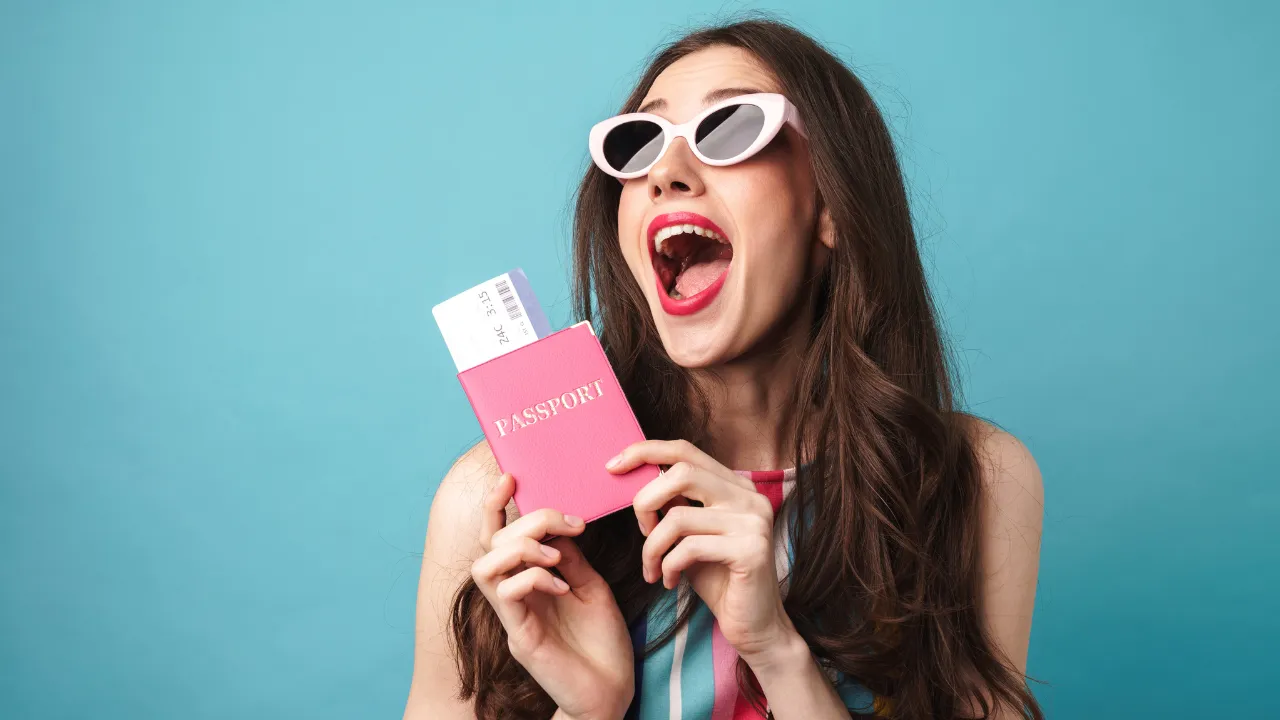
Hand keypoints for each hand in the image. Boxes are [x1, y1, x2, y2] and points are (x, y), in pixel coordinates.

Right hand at [471, 473, 633, 719]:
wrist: (613, 692)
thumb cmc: (603, 643)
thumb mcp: (591, 586)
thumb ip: (571, 557)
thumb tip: (559, 525)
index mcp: (528, 581)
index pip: (497, 536)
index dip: (496, 505)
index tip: (512, 478)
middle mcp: (513, 596)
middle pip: (492, 543)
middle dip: (527, 521)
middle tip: (568, 523)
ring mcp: (514, 618)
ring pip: (485, 567)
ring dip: (521, 549)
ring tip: (557, 555)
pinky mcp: (521, 638)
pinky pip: (508, 595)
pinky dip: (532, 578)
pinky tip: (561, 585)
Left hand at [608, 440, 798, 662]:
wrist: (755, 626)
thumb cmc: (719, 580)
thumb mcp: (691, 535)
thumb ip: (676, 505)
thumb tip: (637, 478)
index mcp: (736, 486)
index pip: (686, 450)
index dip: (645, 452)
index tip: (613, 466)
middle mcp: (749, 497)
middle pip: (681, 472)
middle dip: (645, 501)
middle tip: (640, 531)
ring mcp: (754, 521)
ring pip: (678, 516)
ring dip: (652, 546)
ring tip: (651, 568)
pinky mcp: (751, 550)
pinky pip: (689, 548)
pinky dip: (668, 566)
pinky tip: (669, 581)